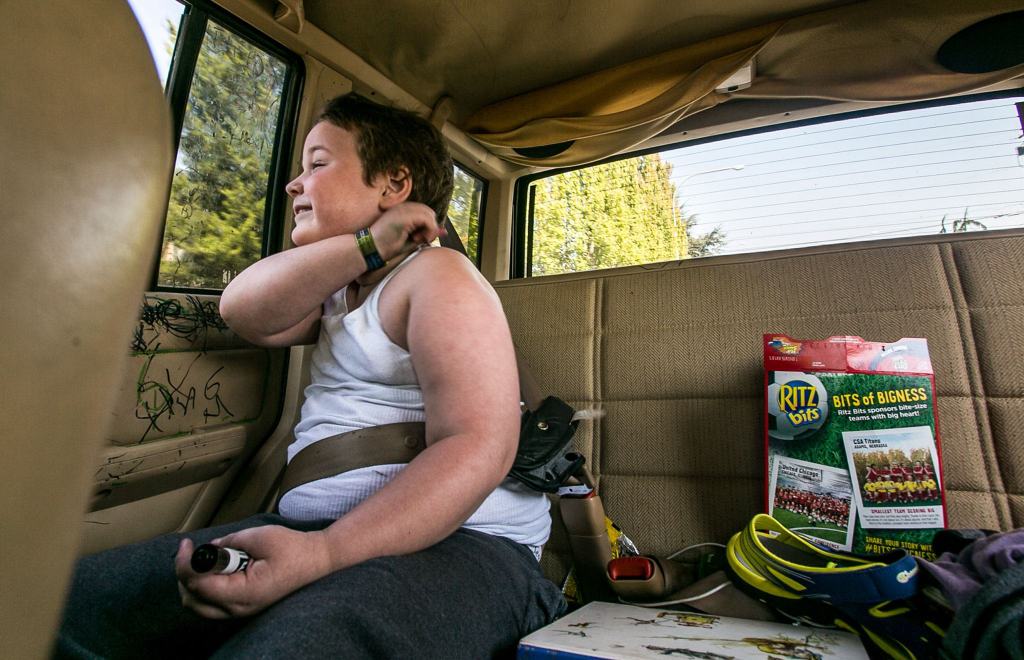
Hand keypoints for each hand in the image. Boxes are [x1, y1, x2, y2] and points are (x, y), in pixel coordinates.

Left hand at [174, 525, 331, 618]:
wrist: (316, 560)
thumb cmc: (293, 549)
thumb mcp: (259, 537)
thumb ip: (229, 542)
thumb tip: (210, 548)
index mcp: (244, 592)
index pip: (199, 585)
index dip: (185, 564)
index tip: (186, 544)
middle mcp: (239, 608)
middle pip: (193, 601)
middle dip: (184, 575)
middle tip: (189, 551)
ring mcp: (241, 610)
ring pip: (199, 606)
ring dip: (192, 583)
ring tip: (199, 559)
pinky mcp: (243, 606)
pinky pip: (211, 604)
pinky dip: (203, 588)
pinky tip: (211, 569)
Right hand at [368, 202, 444, 261]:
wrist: (370, 249)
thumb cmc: (387, 247)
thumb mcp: (411, 239)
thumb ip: (426, 233)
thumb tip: (444, 231)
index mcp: (403, 210)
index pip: (425, 212)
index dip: (429, 226)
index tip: (421, 239)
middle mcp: (403, 207)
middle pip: (430, 212)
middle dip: (430, 227)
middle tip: (420, 240)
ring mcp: (403, 209)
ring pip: (430, 215)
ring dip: (428, 230)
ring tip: (417, 240)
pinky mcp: (404, 216)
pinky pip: (428, 220)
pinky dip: (427, 231)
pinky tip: (417, 239)